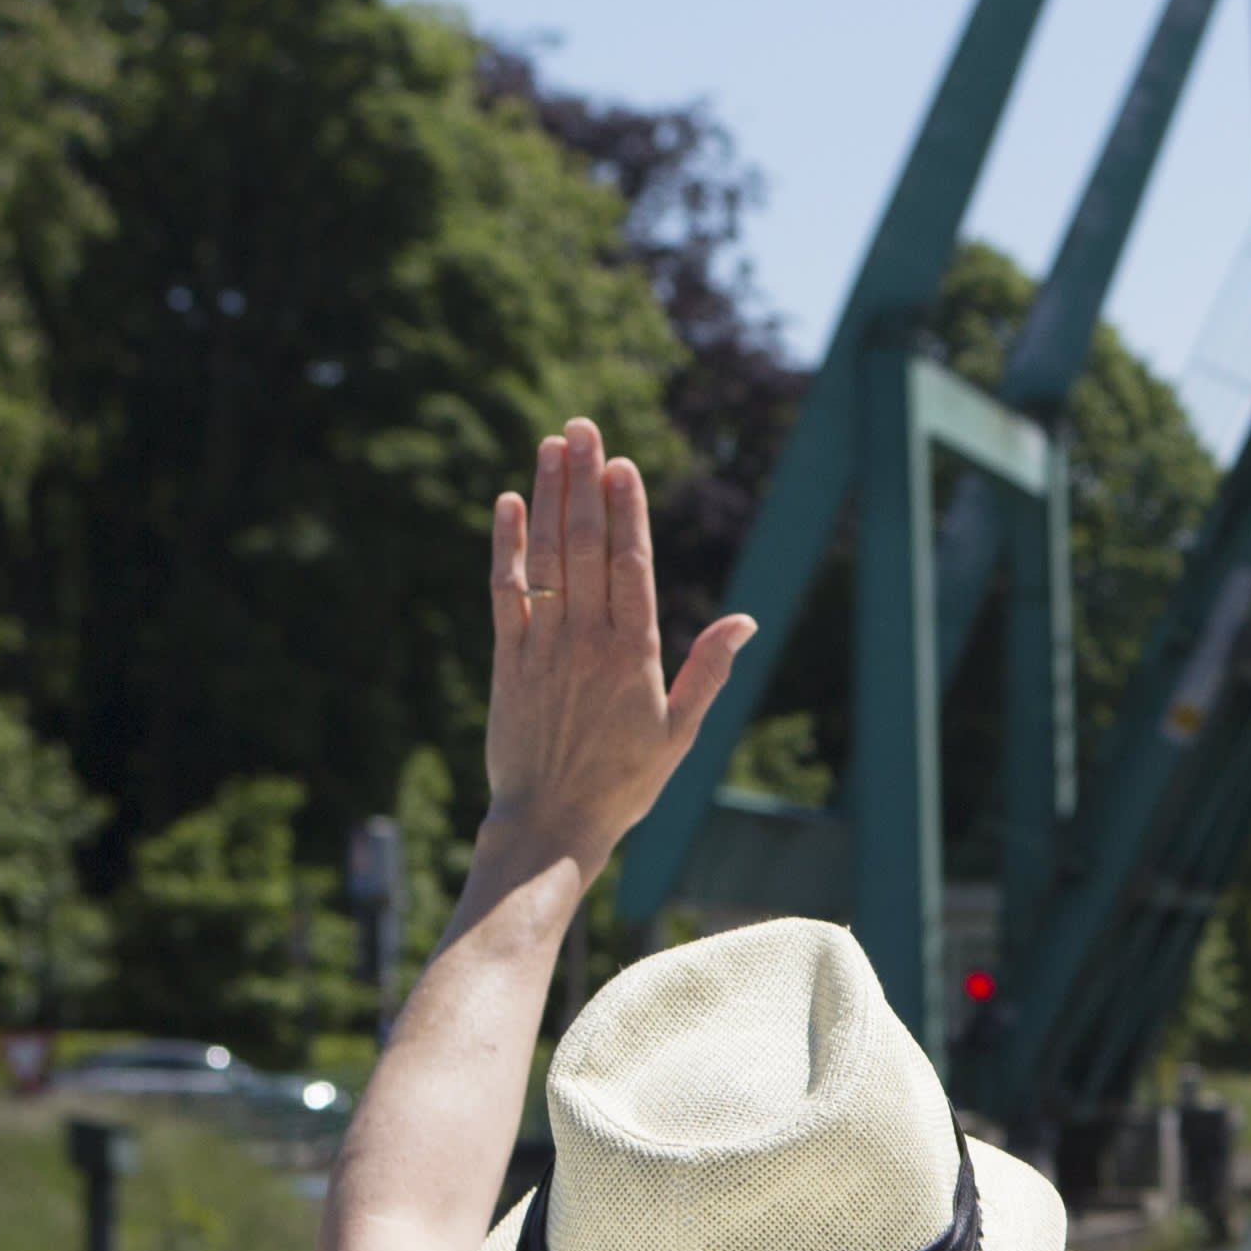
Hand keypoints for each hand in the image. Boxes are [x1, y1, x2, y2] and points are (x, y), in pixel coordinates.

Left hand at [478, 419, 750, 863]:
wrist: (549, 824)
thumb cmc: (623, 783)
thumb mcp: (681, 734)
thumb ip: (708, 671)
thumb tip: (745, 620)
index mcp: (633, 655)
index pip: (629, 566)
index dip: (624, 510)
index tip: (620, 463)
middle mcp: (585, 641)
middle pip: (585, 546)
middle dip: (584, 482)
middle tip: (583, 427)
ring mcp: (542, 646)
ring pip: (546, 557)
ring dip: (548, 496)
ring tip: (551, 445)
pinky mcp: (507, 659)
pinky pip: (505, 590)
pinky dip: (506, 546)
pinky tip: (508, 504)